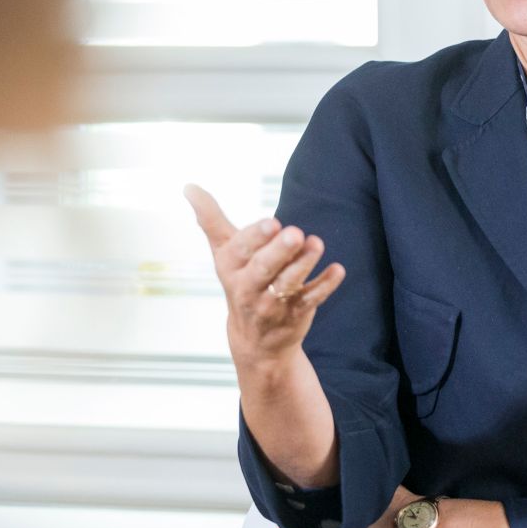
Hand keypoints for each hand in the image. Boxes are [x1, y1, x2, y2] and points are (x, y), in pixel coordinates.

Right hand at [183, 184, 345, 367]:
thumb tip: (188, 186)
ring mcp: (273, 303)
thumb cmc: (240, 282)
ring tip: (316, 243)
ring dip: (303, 264)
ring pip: (288, 284)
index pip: (240, 250)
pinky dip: (325, 285)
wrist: (255, 341)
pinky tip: (338, 270)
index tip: (272, 222)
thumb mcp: (222, 253)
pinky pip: (312, 299)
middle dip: (279, 251)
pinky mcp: (296, 314)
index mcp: (230, 268)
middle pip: (263, 269)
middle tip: (295, 233)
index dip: (256, 237)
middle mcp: (249, 287)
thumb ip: (210, 219)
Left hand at [268, 486, 420, 527]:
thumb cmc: (404, 507)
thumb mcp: (373, 492)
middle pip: (293, 521)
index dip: (290, 516)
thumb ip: (351, 495)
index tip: (284, 526)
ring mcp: (327, 522)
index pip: (302, 502)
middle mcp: (325, 502)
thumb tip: (344, 503)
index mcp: (334, 487)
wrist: (415, 526)